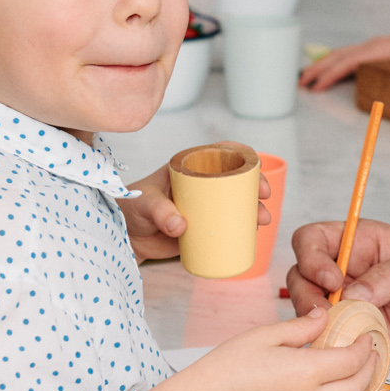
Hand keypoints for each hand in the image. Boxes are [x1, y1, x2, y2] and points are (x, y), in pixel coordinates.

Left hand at [120, 165, 271, 262]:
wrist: (125, 237)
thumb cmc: (131, 209)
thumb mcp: (145, 203)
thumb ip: (160, 211)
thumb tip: (181, 225)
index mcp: (190, 166)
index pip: (222, 153)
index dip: (243, 157)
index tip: (255, 168)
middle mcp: (202, 184)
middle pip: (236, 179)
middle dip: (256, 185)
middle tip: (264, 197)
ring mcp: (205, 206)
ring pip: (237, 203)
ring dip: (255, 209)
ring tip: (262, 221)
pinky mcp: (205, 227)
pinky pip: (229, 225)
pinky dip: (244, 228)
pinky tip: (254, 234)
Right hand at [182, 304, 378, 390]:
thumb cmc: (228, 368)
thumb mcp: (265, 336)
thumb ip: (302, 327)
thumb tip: (325, 316)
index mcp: (307, 371)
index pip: (351, 360)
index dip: (364, 349)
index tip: (367, 339)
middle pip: (355, 387)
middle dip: (370, 372)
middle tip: (373, 361)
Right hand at [288, 218, 389, 352]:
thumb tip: (354, 293)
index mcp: (360, 242)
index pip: (313, 239)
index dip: (312, 257)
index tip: (334, 281)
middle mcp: (347, 270)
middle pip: (301, 275)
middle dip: (306, 295)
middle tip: (328, 313)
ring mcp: (348, 302)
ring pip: (307, 308)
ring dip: (313, 322)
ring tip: (335, 334)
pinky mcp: (355, 330)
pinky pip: (328, 336)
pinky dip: (328, 344)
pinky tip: (343, 351)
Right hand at [299, 33, 389, 91]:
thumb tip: (378, 97)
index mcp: (380, 50)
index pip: (347, 63)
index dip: (330, 75)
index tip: (316, 87)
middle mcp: (372, 45)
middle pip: (338, 56)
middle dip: (317, 69)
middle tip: (300, 83)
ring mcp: (371, 45)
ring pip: (340, 53)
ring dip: (321, 65)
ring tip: (306, 78)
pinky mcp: (372, 48)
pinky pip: (347, 54)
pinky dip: (332, 61)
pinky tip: (325, 69)